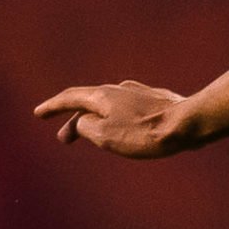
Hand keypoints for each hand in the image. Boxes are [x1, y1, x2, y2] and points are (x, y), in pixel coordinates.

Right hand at [34, 81, 194, 157]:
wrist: (189, 124)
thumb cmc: (146, 132)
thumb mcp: (105, 135)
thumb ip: (86, 127)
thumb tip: (85, 122)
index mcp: (103, 95)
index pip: (70, 98)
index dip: (52, 107)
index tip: (38, 114)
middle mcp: (119, 89)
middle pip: (90, 103)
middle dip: (74, 121)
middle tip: (64, 140)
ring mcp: (139, 93)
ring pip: (110, 106)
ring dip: (97, 121)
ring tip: (93, 137)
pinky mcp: (156, 101)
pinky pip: (128, 110)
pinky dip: (117, 120)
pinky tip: (125, 130)